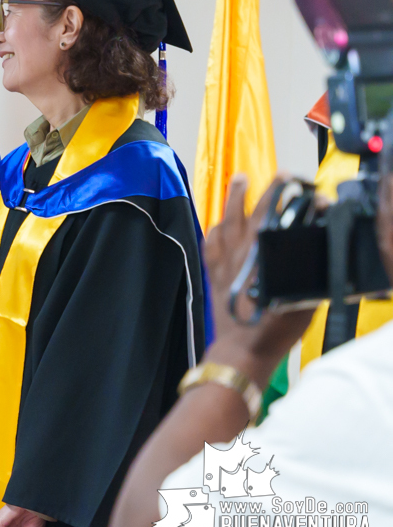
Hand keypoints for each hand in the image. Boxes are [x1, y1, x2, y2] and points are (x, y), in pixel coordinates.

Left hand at [202, 173, 314, 389]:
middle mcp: (244, 251)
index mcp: (266, 255)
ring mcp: (225, 259)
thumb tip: (316, 255)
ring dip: (235, 197)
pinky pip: (211, 242)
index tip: (311, 194)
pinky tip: (220, 223)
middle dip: (271, 190)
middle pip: (256, 212)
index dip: (297, 204)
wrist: (241, 350)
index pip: (284, 219)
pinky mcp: (213, 271)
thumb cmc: (274, 329)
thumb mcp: (303, 301)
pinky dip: (216, 229)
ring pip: (228, 219)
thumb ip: (308, 274)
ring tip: (241, 179)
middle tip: (283, 176)